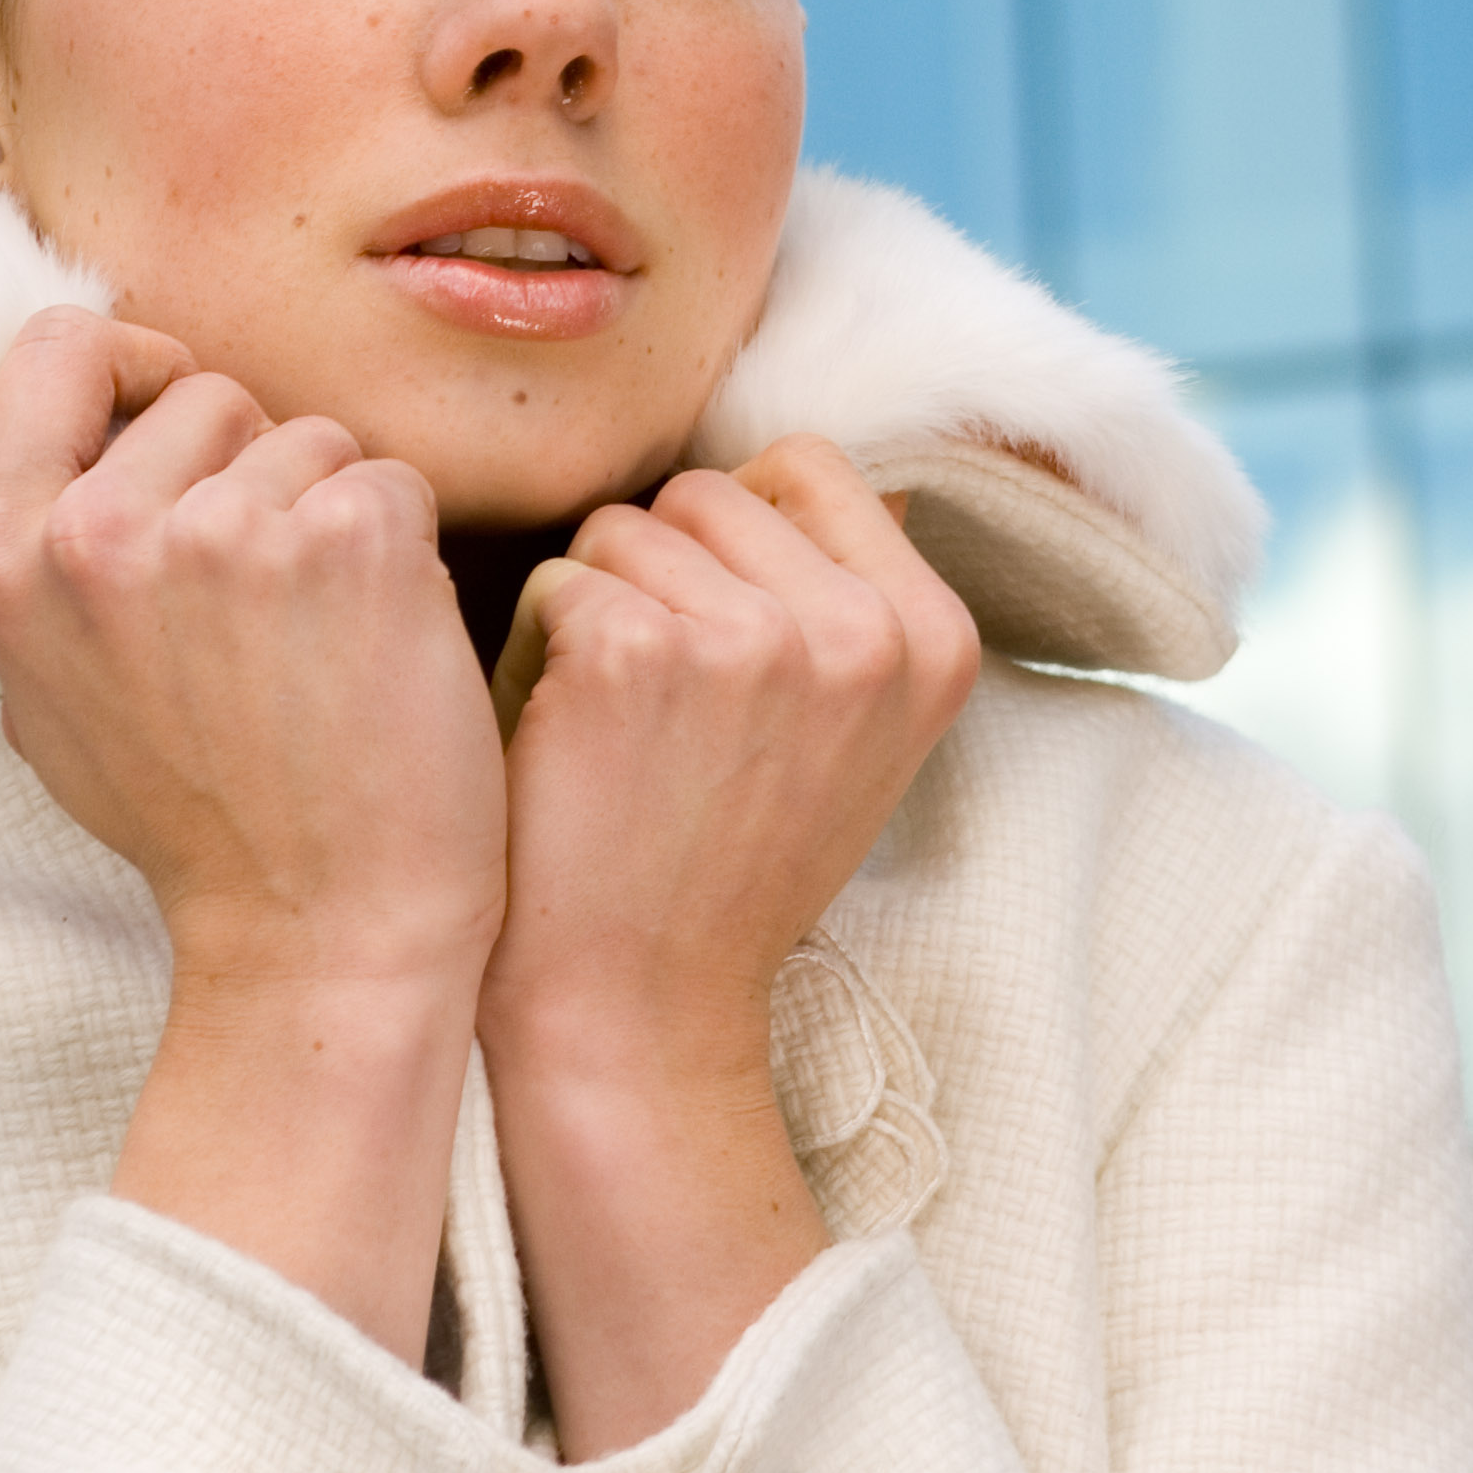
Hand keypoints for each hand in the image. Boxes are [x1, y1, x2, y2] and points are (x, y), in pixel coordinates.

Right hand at [0, 310, 508, 1354]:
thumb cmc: (197, 821)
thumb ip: (44, 556)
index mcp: (4, 557)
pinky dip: (401, 549)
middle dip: (250, 467)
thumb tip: (78, 424)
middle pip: (204, 393)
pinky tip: (378, 648)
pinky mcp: (347, 537)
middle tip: (262, 607)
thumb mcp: (47, 696)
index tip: (170, 404)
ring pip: (309, 436)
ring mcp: (225, 530)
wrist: (322, 932)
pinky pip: (389, 479)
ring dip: (331, 514)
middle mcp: (99, 532)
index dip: (125, 361)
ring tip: (316, 646)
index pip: (52, 351)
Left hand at [477, 437, 977, 1453]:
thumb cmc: (722, 859)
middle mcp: (864, 630)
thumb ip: (847, 599)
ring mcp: (756, 639)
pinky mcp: (638, 652)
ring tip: (621, 731)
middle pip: (707, 492)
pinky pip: (558, 580)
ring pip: (623, 526)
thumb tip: (806, 463)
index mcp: (934, 637)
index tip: (721, 644)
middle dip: (660, 571)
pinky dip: (538, 651)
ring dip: (597, 606)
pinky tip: (569, 745)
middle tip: (663, 709)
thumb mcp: (847, 732)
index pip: (808, 469)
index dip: (736, 538)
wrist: (638, 1009)